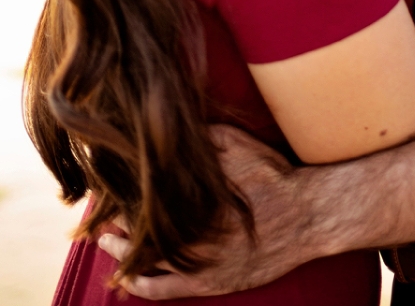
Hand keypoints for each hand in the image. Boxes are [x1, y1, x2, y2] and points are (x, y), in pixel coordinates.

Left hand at [99, 125, 305, 298]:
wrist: (308, 216)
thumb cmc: (274, 178)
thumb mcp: (241, 145)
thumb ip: (208, 137)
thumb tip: (176, 127)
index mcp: (193, 200)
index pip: (145, 198)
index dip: (125, 192)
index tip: (112, 184)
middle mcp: (189, 234)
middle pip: (140, 228)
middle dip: (119, 219)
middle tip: (104, 212)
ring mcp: (197, 262)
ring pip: (144, 261)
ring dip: (122, 250)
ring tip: (106, 240)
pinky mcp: (210, 282)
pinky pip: (163, 290)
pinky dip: (141, 285)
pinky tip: (126, 280)